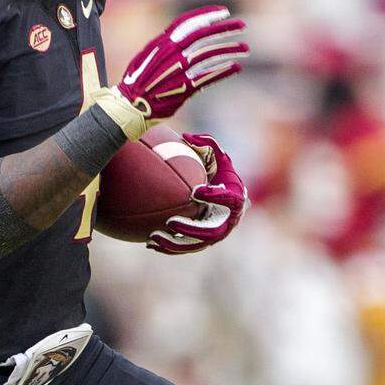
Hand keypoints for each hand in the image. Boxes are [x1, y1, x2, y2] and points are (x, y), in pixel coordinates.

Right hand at [93, 6, 247, 139]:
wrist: (129, 106)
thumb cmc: (136, 82)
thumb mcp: (146, 56)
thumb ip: (164, 46)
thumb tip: (180, 37)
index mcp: (161, 43)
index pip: (187, 22)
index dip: (207, 15)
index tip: (223, 12)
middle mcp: (171, 54)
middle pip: (203, 34)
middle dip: (224, 27)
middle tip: (242, 24)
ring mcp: (179, 70)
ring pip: (210, 55)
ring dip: (230, 50)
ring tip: (245, 49)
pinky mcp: (185, 88)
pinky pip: (209, 76)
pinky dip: (224, 71)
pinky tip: (236, 67)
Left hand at [148, 133, 248, 253]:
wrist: (231, 200)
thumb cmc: (222, 174)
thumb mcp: (220, 157)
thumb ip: (208, 144)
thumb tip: (186, 136)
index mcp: (236, 199)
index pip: (229, 200)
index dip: (214, 197)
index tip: (196, 191)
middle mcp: (229, 222)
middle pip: (211, 232)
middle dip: (190, 229)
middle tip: (170, 221)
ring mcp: (216, 236)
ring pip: (195, 245)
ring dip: (174, 244)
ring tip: (153, 237)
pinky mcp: (204, 243)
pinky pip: (186, 248)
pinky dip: (169, 248)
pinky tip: (149, 242)